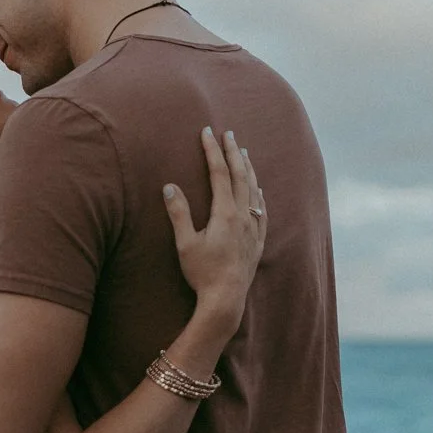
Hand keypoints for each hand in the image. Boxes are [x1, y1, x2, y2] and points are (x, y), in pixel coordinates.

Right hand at [163, 128, 266, 340]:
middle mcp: (243, 216)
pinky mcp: (258, 242)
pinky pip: (263, 211)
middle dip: (234, 152)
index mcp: (225, 213)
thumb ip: (179, 214)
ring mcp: (253, 228)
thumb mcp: (185, 244)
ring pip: (254, 190)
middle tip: (229, 134)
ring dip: (249, 169)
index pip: (219, 173)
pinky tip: (260, 191)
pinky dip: (260, 196)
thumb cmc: (202, 273)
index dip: (212, 151)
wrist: (226, 299)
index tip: (207, 132)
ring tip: (244, 154)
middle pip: (241, 176)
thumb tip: (169, 187)